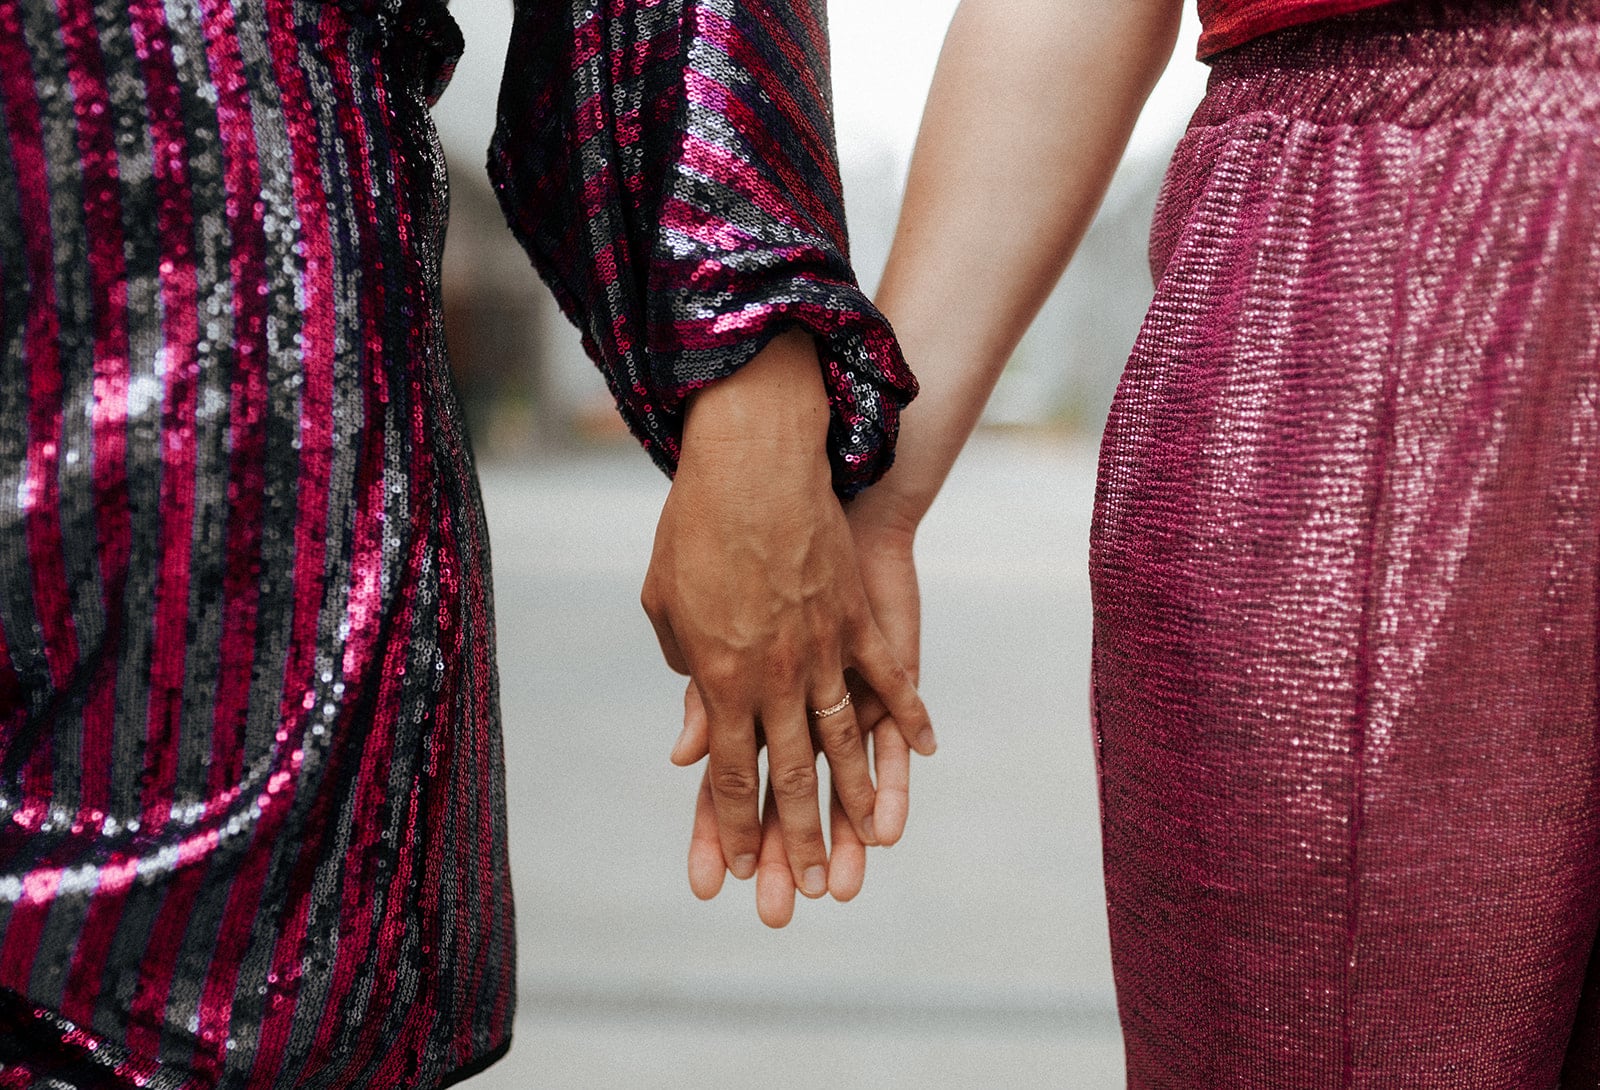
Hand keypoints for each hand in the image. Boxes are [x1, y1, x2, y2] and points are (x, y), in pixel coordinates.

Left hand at [641, 331, 933, 904]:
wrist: (754, 459)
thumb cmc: (695, 526)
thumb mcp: (667, 601)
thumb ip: (686, 670)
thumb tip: (693, 728)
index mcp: (721, 677)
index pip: (729, 770)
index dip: (735, 826)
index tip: (738, 870)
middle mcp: (776, 675)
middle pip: (789, 773)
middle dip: (796, 839)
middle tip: (806, 892)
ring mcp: (824, 649)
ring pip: (844, 740)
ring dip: (855, 800)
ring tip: (868, 847)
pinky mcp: (859, 619)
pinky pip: (889, 680)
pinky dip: (908, 717)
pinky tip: (922, 755)